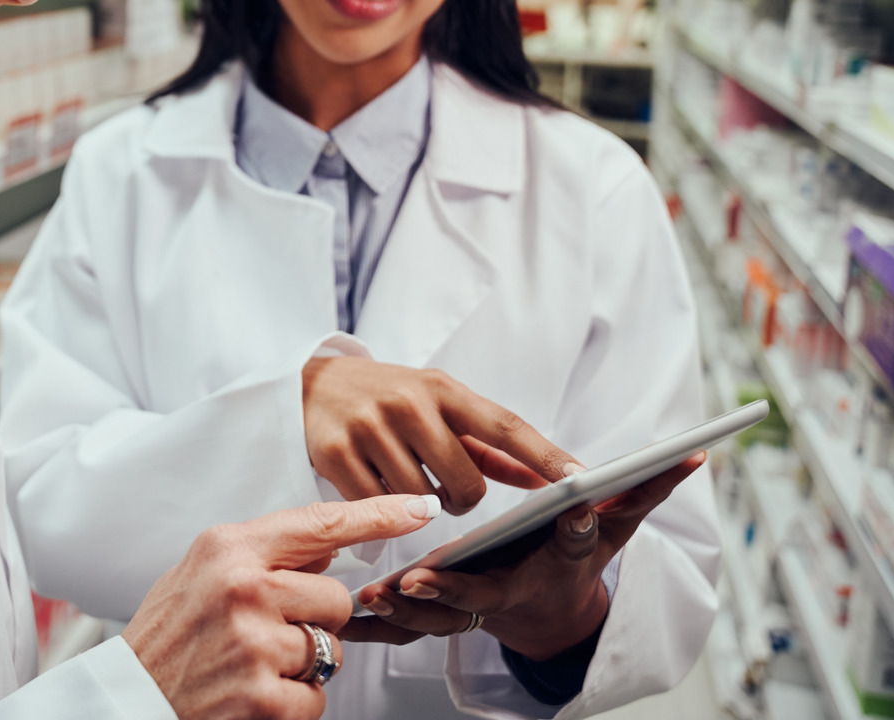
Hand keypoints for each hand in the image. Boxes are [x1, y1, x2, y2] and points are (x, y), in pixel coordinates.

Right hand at [124, 494, 441, 719]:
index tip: (418, 508)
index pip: (319, 523)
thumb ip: (263, 554)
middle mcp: (244, 588)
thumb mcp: (203, 570)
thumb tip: (326, 546)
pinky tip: (252, 694)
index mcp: (229, 548)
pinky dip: (293, 704)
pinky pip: (316, 697)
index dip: (376, 515)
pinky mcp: (262, 695)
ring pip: (328, 649)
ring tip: (249, 665)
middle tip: (263, 633)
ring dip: (301, 665)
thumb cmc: (167, 635)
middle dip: (314, 620)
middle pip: (335, 597)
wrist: (130, 698)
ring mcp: (254, 642)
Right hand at [301, 356, 573, 513]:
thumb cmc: (388, 399)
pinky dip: (384, 510)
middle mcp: (409, 403)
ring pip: (422, 502)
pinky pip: (379, 508)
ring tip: (404, 480)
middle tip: (447, 491)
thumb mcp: (438, 407)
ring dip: (421, 506)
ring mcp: (371, 427)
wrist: (310, 383)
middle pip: (466, 483)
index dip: (545, 455)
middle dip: (463, 499)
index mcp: (442, 389)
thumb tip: (541, 478)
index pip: (505, 426)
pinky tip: (376, 488)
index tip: (582, 479)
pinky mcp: (335, 453)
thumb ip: (489, 447)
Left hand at [347, 454, 706, 658]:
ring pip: (433, 621)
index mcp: (545, 568)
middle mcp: (508, 594)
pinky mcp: (445, 619)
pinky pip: (410, 628)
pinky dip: (383, 626)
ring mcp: (473, 613)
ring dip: (402, 615)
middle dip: (445, 592)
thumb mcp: (614, 532)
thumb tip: (693, 458)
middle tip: (413, 582)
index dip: (539, 542)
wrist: (548, 612)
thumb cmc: (576, 563)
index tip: (518, 534)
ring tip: (374, 598)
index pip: (543, 555)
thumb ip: (643, 494)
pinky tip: (356, 612)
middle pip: (473, 599)